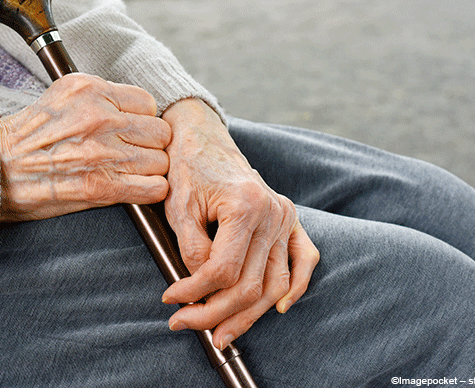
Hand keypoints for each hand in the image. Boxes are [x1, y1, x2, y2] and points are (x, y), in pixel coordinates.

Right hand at [0, 73, 170, 221]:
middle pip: (159, 132)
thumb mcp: (60, 99)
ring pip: (160, 160)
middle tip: (131, 153)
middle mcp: (99, 116)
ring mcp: (103, 152)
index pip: (148, 102)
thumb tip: (135, 108)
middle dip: (149, 145)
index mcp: (90, 89)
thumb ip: (99, 98)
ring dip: (149, 170)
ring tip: (128, 172)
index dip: (142, 120)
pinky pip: (154, 187)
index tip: (131, 130)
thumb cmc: (24, 139)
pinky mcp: (102, 186)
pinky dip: (150, 191)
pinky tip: (135, 189)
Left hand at [160, 99, 318, 349]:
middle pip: (250, 285)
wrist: (203, 139)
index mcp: (245, 206)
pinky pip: (305, 259)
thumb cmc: (187, 168)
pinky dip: (296, 287)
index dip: (193, 293)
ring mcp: (285, 217)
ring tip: (221, 335)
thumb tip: (200, 286)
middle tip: (183, 324)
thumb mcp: (178, 205)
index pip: (222, 271)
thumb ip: (191, 248)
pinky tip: (280, 308)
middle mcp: (272, 213)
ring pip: (275, 284)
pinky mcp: (290, 220)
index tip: (169, 300)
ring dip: (248, 316)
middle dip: (214, 313)